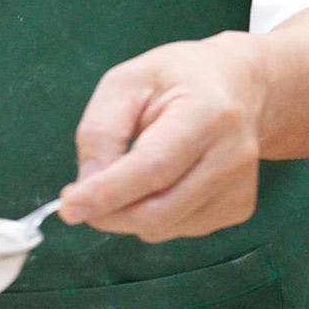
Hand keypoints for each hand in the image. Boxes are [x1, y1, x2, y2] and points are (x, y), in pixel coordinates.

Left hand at [56, 32, 268, 241]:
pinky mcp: (239, 208)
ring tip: (128, 170)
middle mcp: (232, 156)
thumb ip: (101, 131)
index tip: (68, 207)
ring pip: (165, 227)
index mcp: (207, 114)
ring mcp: (239, 187)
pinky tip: (159, 180)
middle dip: (107, 212)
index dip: (107, 193)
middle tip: (79, 197)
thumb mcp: (126, 82)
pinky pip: (178, 229)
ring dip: (127, 213)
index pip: (152, 168)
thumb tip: (87, 187)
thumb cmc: (176, 79)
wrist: (239, 86)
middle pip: (158, 210)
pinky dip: (153, 215)